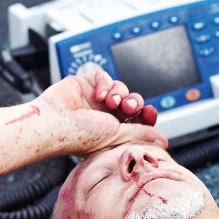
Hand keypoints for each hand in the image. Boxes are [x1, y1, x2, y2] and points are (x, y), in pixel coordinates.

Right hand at [40, 70, 167, 156]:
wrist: (55, 123)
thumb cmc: (79, 136)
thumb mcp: (117, 136)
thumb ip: (141, 134)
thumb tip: (163, 141)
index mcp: (113, 131)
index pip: (137, 120)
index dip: (146, 115)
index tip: (150, 114)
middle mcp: (104, 116)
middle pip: (132, 102)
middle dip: (134, 103)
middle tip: (128, 107)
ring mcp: (95, 100)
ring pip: (120, 88)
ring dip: (119, 93)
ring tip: (109, 101)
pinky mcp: (85, 84)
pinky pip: (104, 76)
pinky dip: (105, 83)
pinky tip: (98, 94)